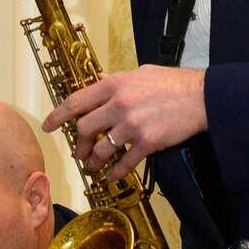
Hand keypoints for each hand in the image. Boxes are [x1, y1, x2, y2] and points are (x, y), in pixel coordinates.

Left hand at [43, 65, 206, 176]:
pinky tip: (112, 175)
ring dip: (93, 162)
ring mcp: (132, 125)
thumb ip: (116, 80)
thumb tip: (99, 82)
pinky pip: (124, 163)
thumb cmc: (172, 83)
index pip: (76, 101)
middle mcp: (119, 104)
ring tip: (92, 167)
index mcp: (114, 84)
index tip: (48, 125)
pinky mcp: (147, 142)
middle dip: (79, 144)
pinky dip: (115, 172)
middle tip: (80, 151)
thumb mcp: (139, 73)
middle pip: (84, 129)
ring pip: (101, 150)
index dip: (58, 116)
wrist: (200, 97)